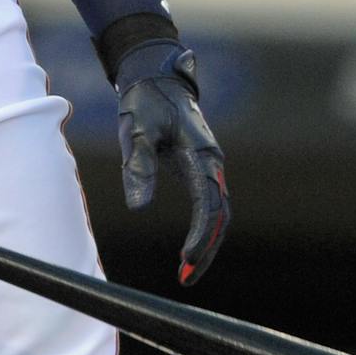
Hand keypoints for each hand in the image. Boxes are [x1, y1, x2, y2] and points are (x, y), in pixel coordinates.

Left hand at [113, 41, 230, 285]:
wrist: (155, 77)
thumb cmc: (145, 102)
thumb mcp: (135, 131)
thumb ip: (138, 165)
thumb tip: (139, 207)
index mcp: (202, 154)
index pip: (209, 204)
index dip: (200, 234)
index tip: (185, 257)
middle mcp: (213, 163)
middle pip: (220, 215)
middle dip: (206, 248)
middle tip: (184, 277)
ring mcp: (209, 166)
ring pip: (218, 212)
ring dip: (207, 243)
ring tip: (186, 272)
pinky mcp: (201, 168)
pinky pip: (209, 205)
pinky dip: (204, 229)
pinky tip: (190, 249)